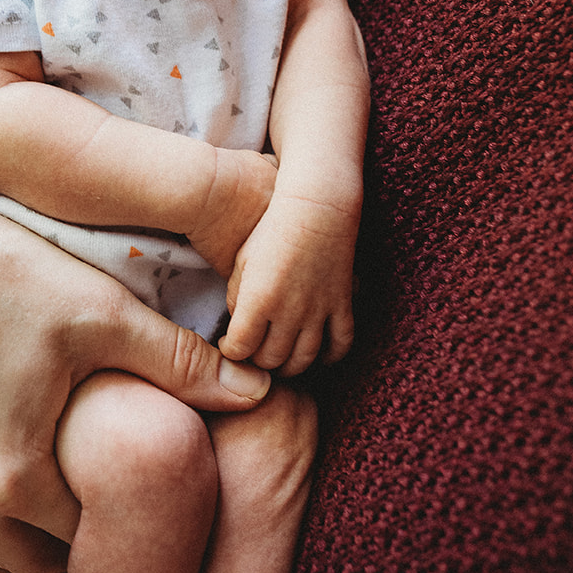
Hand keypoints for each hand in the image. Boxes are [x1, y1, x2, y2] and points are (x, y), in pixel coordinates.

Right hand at [0, 0, 271, 572]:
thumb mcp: (100, 310)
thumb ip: (182, 363)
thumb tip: (262, 391)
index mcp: (11, 480)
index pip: (89, 543)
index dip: (119, 516)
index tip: (138, 481)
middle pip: (30, 550)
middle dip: (65, 521)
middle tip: (97, 468)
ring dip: (8, 506)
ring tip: (44, 446)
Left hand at [219, 191, 356, 373]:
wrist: (316, 206)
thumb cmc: (271, 227)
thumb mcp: (241, 259)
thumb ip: (236, 296)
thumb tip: (238, 324)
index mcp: (258, 299)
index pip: (240, 349)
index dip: (231, 352)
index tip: (229, 344)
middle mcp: (289, 311)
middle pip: (270, 360)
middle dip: (257, 362)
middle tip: (253, 353)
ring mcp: (319, 310)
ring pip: (303, 360)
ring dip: (288, 366)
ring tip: (278, 359)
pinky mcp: (342, 304)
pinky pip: (341, 344)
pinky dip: (329, 357)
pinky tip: (317, 355)